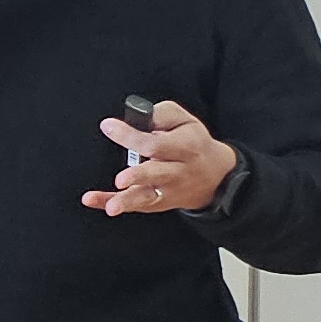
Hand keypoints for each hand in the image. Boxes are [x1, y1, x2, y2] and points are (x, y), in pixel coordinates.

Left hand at [89, 101, 238, 218]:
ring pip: (147, 197)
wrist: (217, 176)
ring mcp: (167, 190)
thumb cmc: (194, 143)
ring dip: (128, 201)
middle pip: (155, 174)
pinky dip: (115, 204)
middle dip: (137, 177)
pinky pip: (134, 206)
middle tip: (120, 179)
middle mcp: (177, 172)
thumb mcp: (184, 121)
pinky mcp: (157, 203)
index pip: (156, 143)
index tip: (108, 126)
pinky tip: (103, 204)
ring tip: (113, 206)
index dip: (130, 135)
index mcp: (184, 147)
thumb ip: (160, 115)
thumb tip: (136, 119)